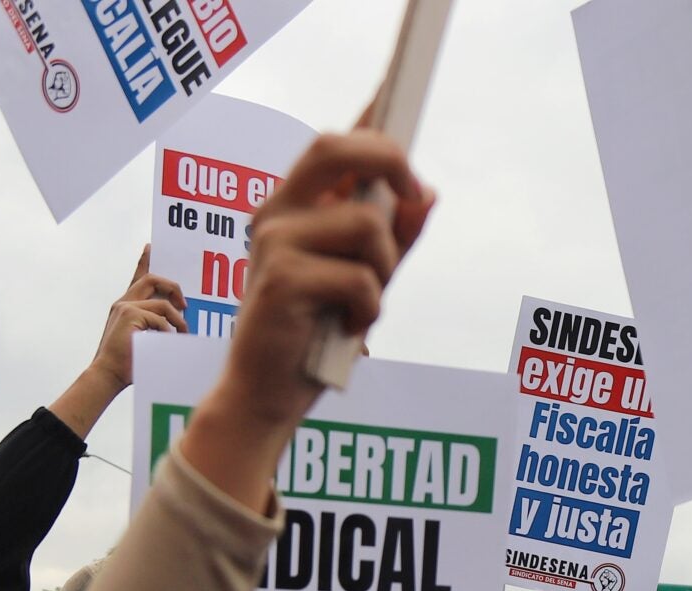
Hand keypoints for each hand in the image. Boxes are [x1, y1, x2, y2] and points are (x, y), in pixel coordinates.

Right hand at [90, 247, 188, 388]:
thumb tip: (179, 318)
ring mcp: (125, 306)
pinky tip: (166, 342)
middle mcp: (123, 302)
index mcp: (125, 306)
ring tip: (182, 334)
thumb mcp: (144, 339)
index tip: (151, 247)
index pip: (137, 278)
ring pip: (162, 303)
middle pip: (151, 279)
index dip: (145, 261)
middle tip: (185, 305)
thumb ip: (155, 325)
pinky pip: (160, 319)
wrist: (108, 374)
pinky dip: (169, 331)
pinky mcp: (130, 314)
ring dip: (178, 320)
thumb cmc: (128, 362)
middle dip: (173, 288)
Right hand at [194, 132, 432, 483]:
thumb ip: (390, 240)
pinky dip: (370, 309)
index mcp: (291, 207)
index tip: (399, 92)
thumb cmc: (311, 339)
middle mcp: (276, 215)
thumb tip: (427, 196)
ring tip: (363, 306)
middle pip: (335, 149)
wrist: (265, 397)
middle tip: (416, 195)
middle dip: (389, 161)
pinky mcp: (281, 280)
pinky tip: (349, 329)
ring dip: (383, 270)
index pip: (331, 145)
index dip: (368, 118)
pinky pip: (360, 278)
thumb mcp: (360, 281)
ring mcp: (274, 243)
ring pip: (365, 225)